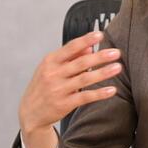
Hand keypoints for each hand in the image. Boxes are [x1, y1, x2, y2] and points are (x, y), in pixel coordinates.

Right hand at [18, 31, 121, 147]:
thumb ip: (71, 57)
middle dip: (100, 57)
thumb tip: (90, 47)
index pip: (70, 48)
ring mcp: (58, 89)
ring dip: (102, 73)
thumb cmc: (44, 85)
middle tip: (116, 52)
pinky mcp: (64, 104)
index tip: (100, 35)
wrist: (30, 113)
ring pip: (84, 79)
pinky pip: (85, 97)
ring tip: (117, 68)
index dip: (86, 40)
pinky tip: (112, 90)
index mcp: (50, 61)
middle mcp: (53, 74)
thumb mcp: (52, 68)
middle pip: (80, 63)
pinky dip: (99, 93)